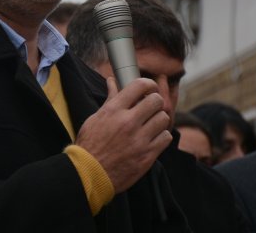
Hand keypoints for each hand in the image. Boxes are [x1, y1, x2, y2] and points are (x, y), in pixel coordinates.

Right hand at [74, 76, 171, 192]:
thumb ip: (110, 100)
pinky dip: (161, 136)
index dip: (149, 84)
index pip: (139, 86)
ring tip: (151, 124)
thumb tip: (112, 81)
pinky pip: (165, 137)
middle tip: (151, 108)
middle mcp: (128, 122)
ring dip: (159, 120)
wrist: (89, 173)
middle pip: (156, 101)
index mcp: (114, 110)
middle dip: (155, 102)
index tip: (150, 89)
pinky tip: (152, 138)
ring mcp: (139, 140)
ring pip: (163, 118)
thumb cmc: (90, 145)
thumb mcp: (95, 118)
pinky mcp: (147, 155)